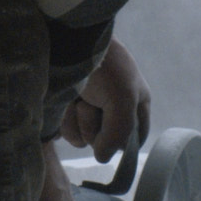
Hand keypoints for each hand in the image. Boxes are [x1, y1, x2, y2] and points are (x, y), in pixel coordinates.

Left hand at [60, 39, 151, 161]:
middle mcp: (113, 110)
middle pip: (107, 142)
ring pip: (84, 139)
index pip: (136, 137)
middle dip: (97, 125)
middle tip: (94, 101)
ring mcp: (88, 111)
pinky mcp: (66, 112)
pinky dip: (64, 119)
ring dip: (78, 120)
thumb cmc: (103, 65)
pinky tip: (65, 101)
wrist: (67, 43)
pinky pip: (66, 133)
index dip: (124, 140)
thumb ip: (120, 132)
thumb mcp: (123, 98)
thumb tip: (102, 157)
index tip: (114, 134)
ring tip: (78, 96)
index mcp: (135, 103)